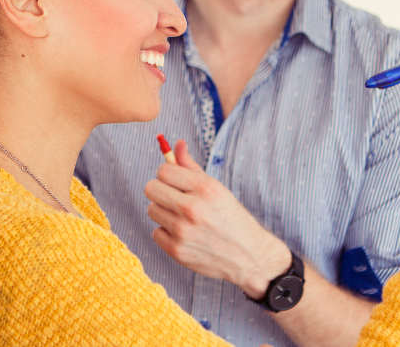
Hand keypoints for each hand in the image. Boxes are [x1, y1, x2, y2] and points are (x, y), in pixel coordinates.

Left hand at [144, 140, 290, 298]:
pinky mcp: (177, 251)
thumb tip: (176, 144)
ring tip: (182, 218)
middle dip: (160, 190)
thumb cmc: (231, 218)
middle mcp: (193, 208)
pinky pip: (155, 233)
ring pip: (152, 210)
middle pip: (151, 189)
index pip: (163, 170)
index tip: (175, 181)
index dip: (168, 175)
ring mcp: (183, 231)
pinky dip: (166, 233)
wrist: (248, 256)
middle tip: (174, 197)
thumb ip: (192, 166)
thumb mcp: (216, 188)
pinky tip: (184, 234)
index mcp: (205, 188)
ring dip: (164, 212)